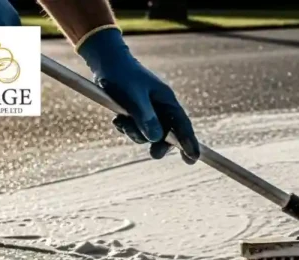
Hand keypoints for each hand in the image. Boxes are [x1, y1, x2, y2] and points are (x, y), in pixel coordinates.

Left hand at [77, 27, 199, 163]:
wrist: (105, 60)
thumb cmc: (122, 75)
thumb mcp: (134, 96)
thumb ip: (146, 117)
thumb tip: (156, 139)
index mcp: (167, 100)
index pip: (183, 125)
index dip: (189, 143)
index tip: (193, 159)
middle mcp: (161, 106)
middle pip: (167, 133)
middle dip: (159, 144)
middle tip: (154, 155)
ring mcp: (149, 110)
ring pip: (148, 133)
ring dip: (135, 133)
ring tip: (120, 123)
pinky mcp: (136, 112)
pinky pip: (136, 129)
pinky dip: (127, 128)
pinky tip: (117, 120)